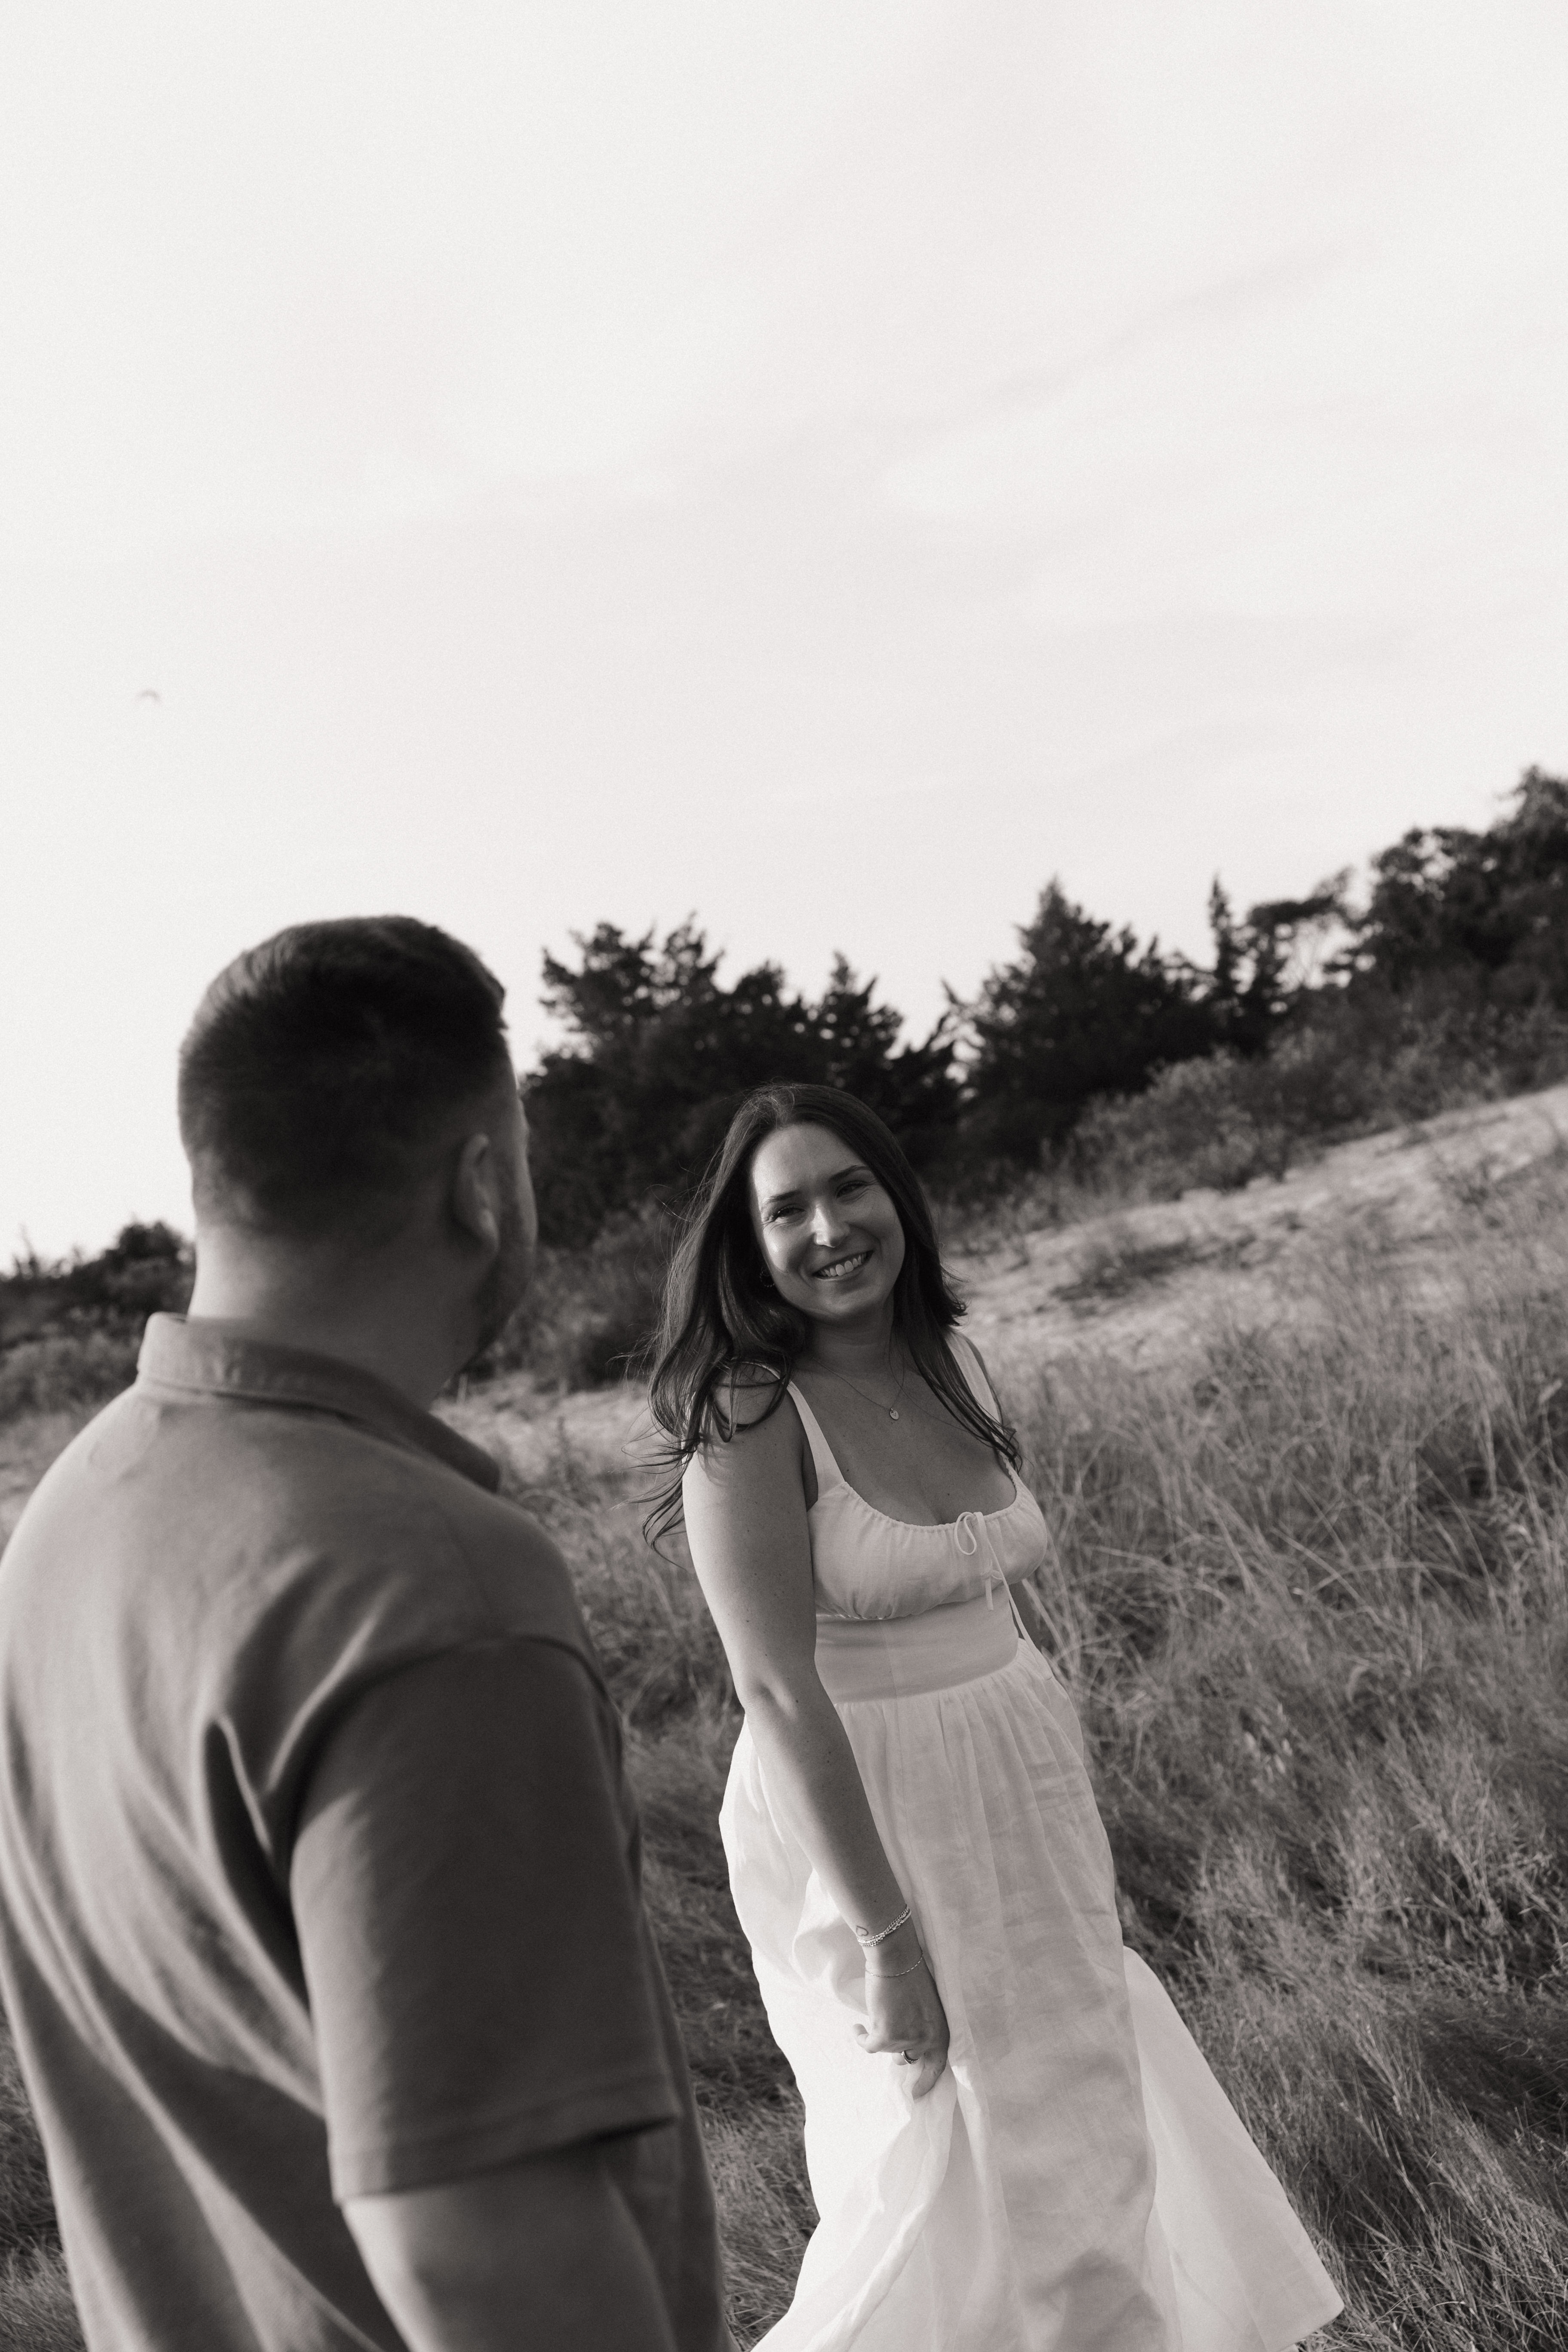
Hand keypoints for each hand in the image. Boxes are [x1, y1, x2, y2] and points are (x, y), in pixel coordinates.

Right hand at [855, 1945, 948, 2098]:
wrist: (896, 1958)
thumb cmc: (911, 1975)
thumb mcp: (926, 2007)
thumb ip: (921, 2028)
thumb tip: (905, 2049)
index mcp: (941, 2032)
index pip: (937, 2065)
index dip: (927, 2082)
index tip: (916, 2095)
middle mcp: (926, 2040)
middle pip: (907, 2058)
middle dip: (896, 2048)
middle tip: (888, 2036)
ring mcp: (906, 2040)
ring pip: (886, 2048)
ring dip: (879, 2033)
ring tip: (877, 2011)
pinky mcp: (885, 2036)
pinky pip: (868, 2046)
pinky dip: (861, 2037)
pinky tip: (856, 2028)